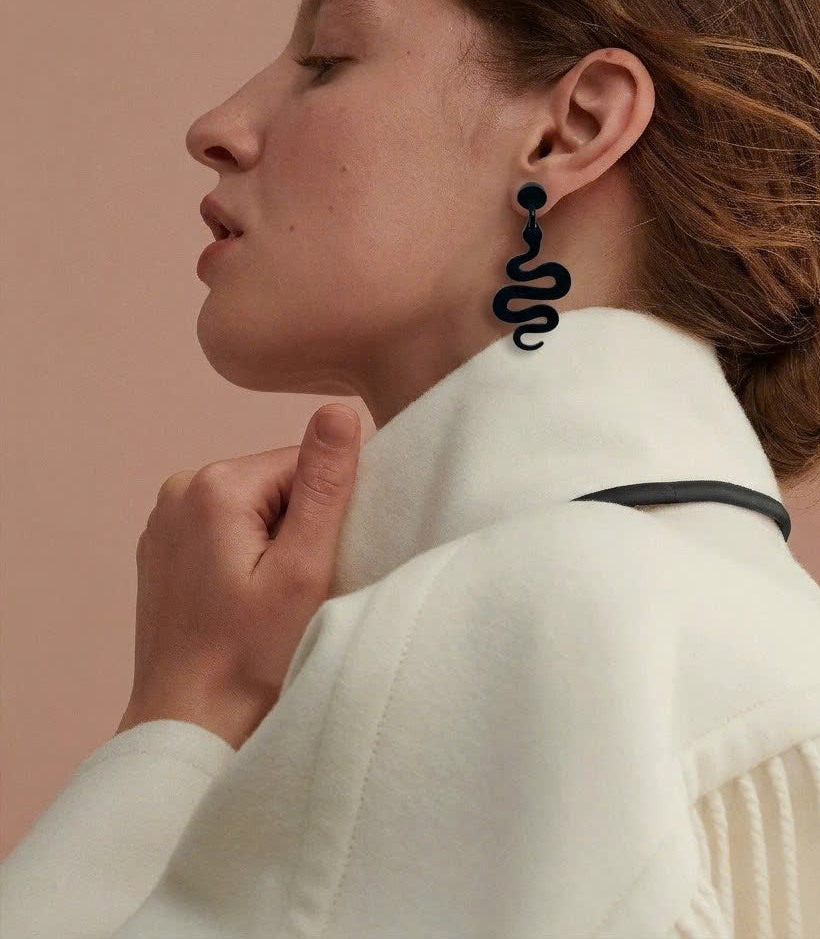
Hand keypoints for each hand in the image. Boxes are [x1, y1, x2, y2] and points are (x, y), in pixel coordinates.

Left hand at [117, 403, 360, 749]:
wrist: (189, 728)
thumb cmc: (251, 658)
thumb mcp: (304, 567)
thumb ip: (324, 484)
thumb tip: (338, 409)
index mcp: (214, 485)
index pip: (305, 463)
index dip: (330, 511)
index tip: (322, 562)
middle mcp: (179, 490)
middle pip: (277, 482)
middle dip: (301, 526)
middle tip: (298, 588)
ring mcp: (164, 521)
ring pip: (254, 506)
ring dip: (276, 543)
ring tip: (269, 601)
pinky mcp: (163, 550)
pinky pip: (226, 530)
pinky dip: (247, 557)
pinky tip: (245, 603)